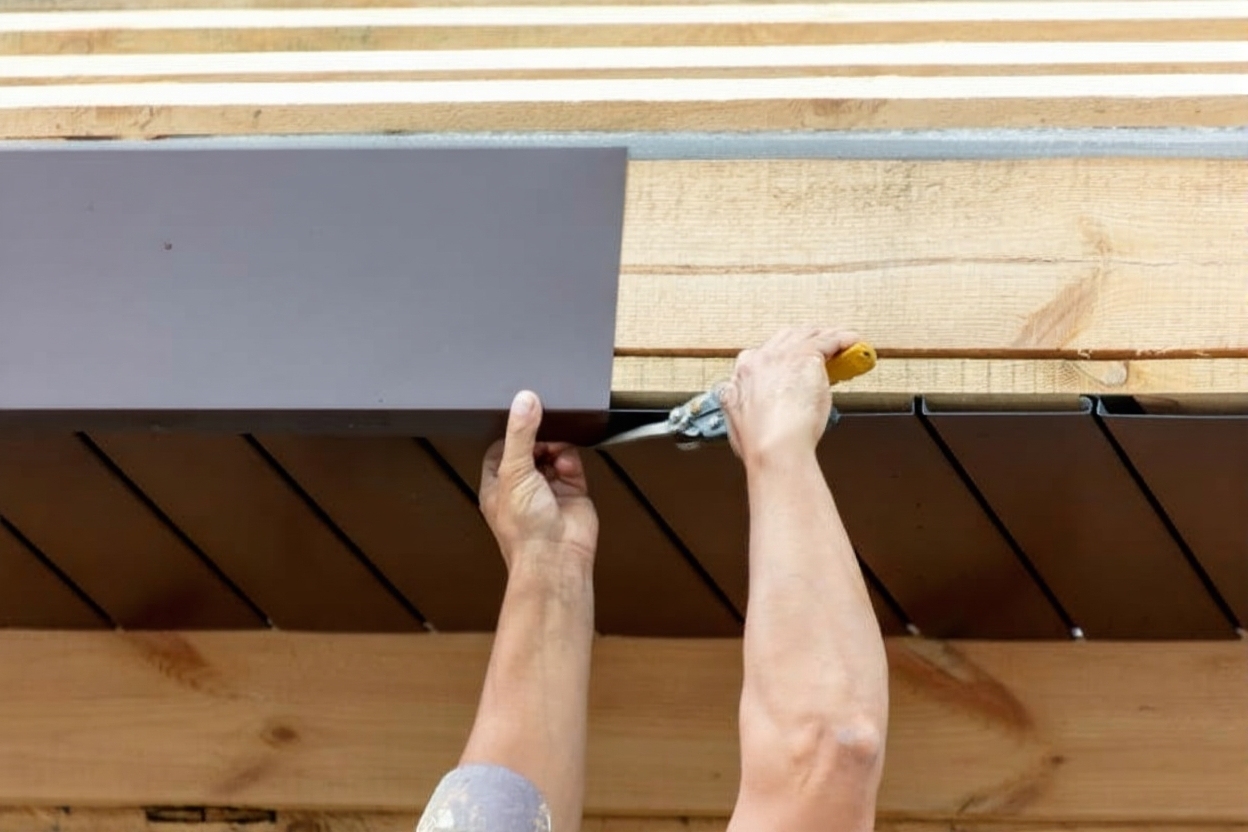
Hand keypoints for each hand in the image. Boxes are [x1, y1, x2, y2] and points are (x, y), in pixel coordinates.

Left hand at [479, 390, 598, 576]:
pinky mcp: (572, 491)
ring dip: (556, 446)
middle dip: (539, 436)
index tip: (523, 414)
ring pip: (553, 452)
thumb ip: (520, 434)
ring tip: (556, 450)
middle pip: (530, 447)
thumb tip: (524, 401)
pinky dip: (571, 459)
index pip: (501, 447)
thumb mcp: (514, 471)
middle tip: (543, 425)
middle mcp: (522, 486)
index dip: (512, 432)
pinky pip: (572, 464)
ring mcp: (548, 488)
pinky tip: (567, 464)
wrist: (556, 556)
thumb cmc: (524, 528)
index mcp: (498, 484)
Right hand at [720, 327, 860, 466]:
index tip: (794, 363)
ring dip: (825, 337)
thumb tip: (758, 405)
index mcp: (743, 373)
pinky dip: (842, 339)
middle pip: (787, 337)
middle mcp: (761, 357)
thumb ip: (747, 403)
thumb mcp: (740, 418)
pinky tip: (852, 342)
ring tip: (841, 343)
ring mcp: (784, 354)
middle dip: (804, 340)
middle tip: (821, 349)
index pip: (765, 354)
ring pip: (809, 335)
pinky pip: (830, 340)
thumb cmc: (761, 441)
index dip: (783, 356)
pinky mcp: (807, 355)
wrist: (774, 445)